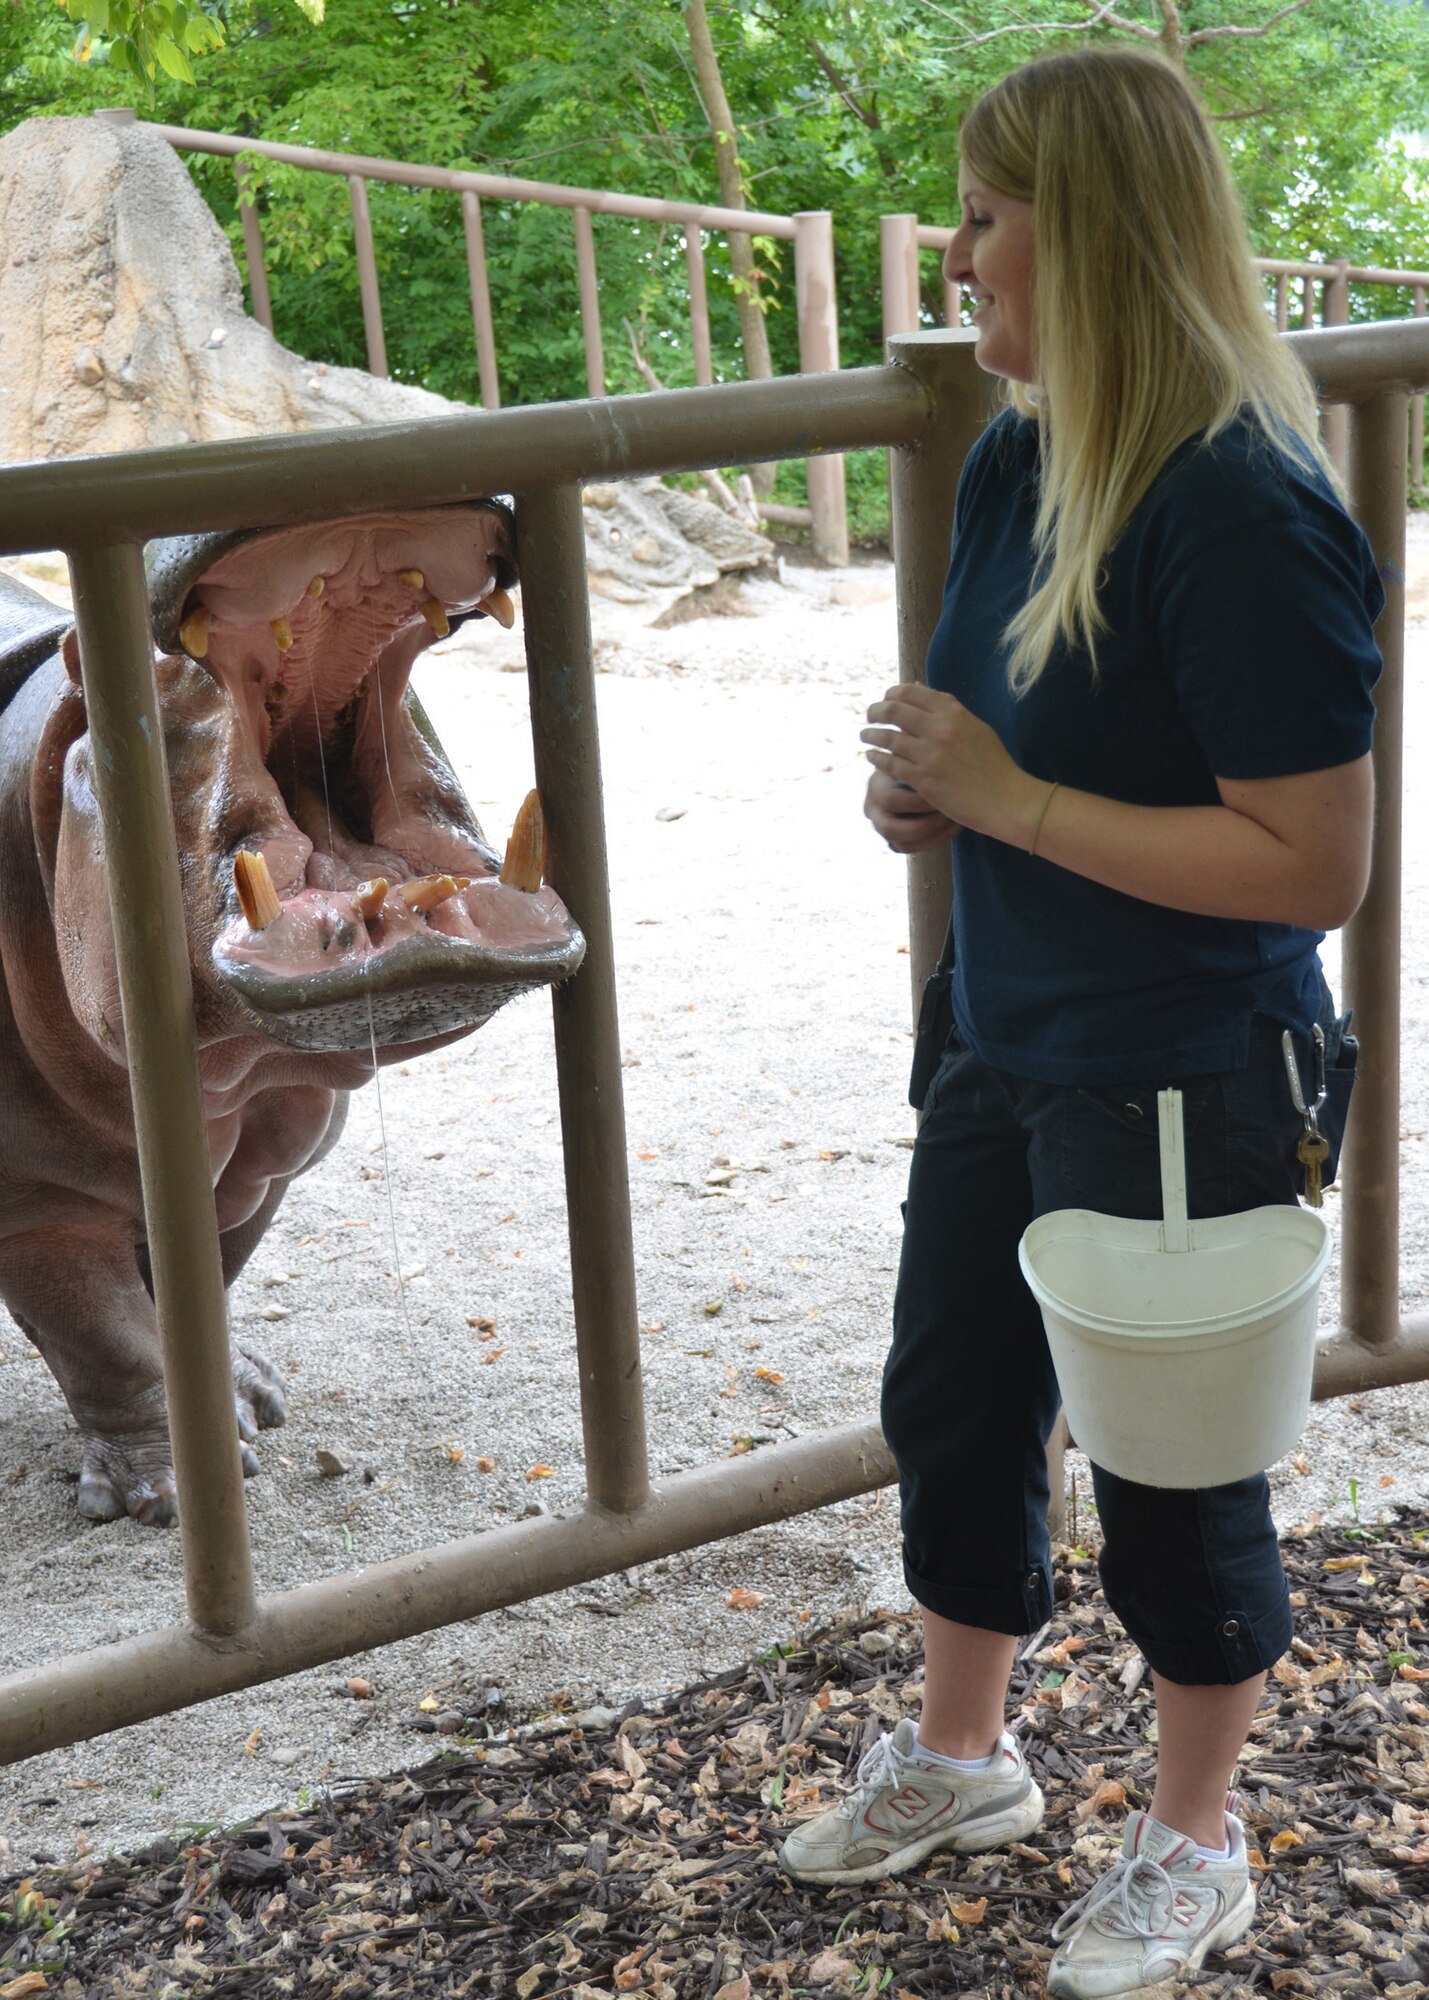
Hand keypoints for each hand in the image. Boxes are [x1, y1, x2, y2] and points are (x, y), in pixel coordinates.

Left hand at [862, 683, 1042, 847]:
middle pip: (894, 710)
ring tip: (865, 735)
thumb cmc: (993, 764)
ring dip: (871, 734)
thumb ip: (946, 708)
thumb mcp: (974, 727)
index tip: (886, 700)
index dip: (892, 694)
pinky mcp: (923, 779)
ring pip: (887, 737)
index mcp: (954, 712)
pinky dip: (876, 758)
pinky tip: (871, 757)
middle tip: (869, 716)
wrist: (1005, 798)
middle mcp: (940, 728)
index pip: (911, 692)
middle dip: (876, 711)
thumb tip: (917, 688)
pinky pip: (890, 763)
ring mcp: (930, 754)